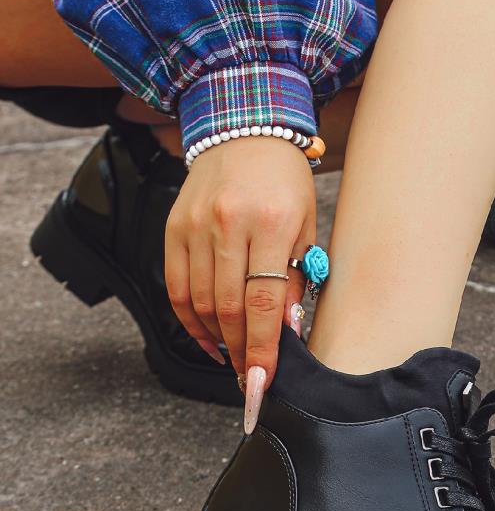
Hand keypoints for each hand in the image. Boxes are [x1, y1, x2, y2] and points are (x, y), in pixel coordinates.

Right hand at [165, 136, 314, 423]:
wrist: (244, 130)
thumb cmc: (284, 182)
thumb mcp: (305, 226)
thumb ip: (296, 278)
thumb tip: (286, 332)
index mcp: (272, 222)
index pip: (264, 300)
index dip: (262, 346)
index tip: (262, 380)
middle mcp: (230, 224)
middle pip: (228, 307)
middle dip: (239, 350)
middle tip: (249, 377)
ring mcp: (196, 225)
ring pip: (201, 302)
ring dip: (217, 339)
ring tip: (234, 357)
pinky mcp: (173, 228)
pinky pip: (177, 287)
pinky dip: (190, 320)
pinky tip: (207, 337)